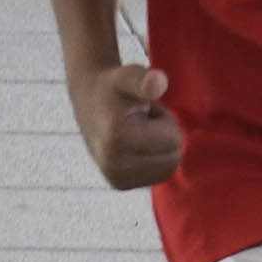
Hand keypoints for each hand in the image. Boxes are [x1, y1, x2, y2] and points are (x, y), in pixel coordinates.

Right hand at [71, 58, 185, 190]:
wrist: (89, 101)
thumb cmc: (114, 87)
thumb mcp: (128, 76)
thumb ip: (144, 79)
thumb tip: (158, 80)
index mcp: (115, 139)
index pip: (173, 139)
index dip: (163, 119)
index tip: (141, 110)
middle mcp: (112, 165)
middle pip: (173, 157)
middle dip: (164, 135)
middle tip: (141, 121)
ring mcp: (116, 179)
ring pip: (168, 168)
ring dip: (160, 148)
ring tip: (139, 132)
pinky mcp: (120, 185)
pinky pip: (159, 176)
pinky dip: (154, 160)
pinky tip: (136, 146)